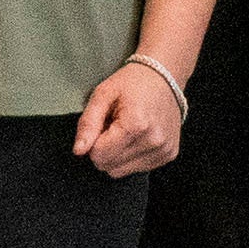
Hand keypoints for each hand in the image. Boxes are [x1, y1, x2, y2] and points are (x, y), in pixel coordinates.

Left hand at [72, 61, 185, 177]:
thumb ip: (87, 124)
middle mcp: (154, 141)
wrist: (164, 76)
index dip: (94, 142)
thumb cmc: (132, 83)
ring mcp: (164, 150)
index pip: (99, 156)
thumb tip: (79, 151)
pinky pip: (138, 169)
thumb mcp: (102, 95)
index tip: (103, 124)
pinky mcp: (169, 155)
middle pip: (109, 166)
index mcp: (136, 124)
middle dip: (105, 149)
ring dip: (118, 154)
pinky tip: (138, 136)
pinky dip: (132, 155)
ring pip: (122, 171)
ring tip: (126, 131)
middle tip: (114, 126)